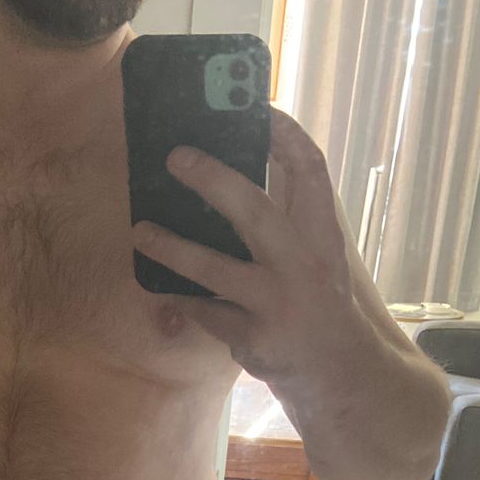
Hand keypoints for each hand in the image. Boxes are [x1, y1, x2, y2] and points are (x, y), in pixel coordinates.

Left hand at [131, 108, 369, 392]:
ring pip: (215, 269)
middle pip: (255, 210)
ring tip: (141, 232)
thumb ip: (285, 220)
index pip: (311, 171)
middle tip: (175, 157)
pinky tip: (170, 292)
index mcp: (323, 235)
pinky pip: (207, 312)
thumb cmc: (318, 303)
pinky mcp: (255, 338)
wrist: (338, 372)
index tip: (258, 107)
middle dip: (212, 179)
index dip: (285, 134)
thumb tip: (229, 176)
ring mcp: (278, 303)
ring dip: (172, 248)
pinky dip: (187, 301)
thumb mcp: (316, 256)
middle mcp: (304, 264)